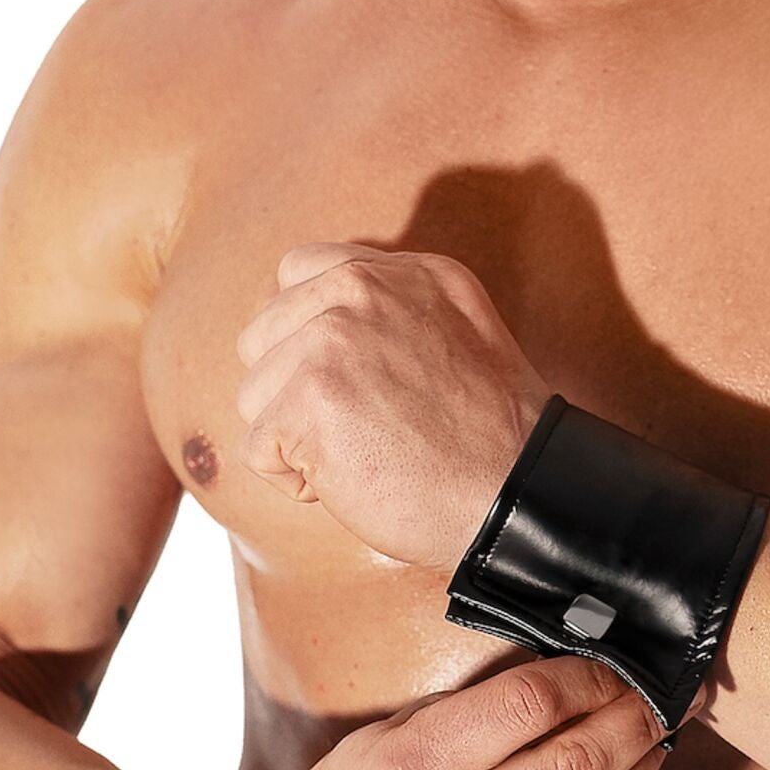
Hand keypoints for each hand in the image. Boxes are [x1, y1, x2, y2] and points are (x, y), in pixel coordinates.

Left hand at [234, 242, 552, 570]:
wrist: (515, 497)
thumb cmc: (487, 442)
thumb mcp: (456, 336)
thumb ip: (390, 310)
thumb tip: (310, 317)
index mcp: (401, 273)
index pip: (297, 273)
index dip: (303, 338)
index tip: (344, 382)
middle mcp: (363, 289)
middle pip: (262, 336)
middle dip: (293, 392)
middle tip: (363, 428)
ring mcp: (332, 340)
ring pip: (253, 394)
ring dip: (294, 439)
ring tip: (363, 455)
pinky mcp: (308, 399)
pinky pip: (258, 448)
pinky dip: (295, 481)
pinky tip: (351, 482)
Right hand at [274, 655, 706, 769]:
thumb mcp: (385, 737)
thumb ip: (468, 710)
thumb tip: (563, 672)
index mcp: (412, 767)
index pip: (528, 705)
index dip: (588, 677)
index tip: (614, 664)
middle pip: (578, 763)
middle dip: (636, 719)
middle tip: (669, 693)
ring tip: (662, 735)